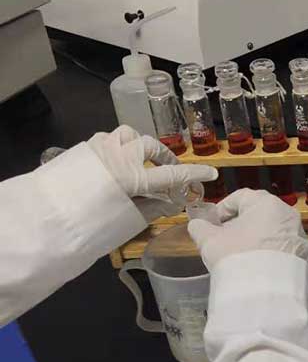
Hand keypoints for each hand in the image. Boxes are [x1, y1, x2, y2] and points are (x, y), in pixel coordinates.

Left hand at [88, 126, 217, 221]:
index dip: (194, 174)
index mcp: (132, 177)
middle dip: (164, 158)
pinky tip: (115, 161)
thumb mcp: (125, 221)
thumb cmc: (86, 226)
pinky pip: (109, 139)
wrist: (43, 220)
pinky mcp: (84, 149)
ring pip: (129, 135)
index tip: (210, 174)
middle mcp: (119, 156)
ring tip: (141, 161)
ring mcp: (100, 148)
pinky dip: (118, 146)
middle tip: (169, 172)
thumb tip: (172, 202)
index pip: (173, 174)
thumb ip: (152, 208)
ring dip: (140, 146)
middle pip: (151, 148)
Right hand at [187, 189, 307, 270]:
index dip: (223, 208)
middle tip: (224, 239)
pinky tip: (257, 263)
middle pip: (258, 212)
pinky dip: (269, 249)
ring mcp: (297, 232)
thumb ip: (200, 229)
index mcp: (265, 203)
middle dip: (239, 224)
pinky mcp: (303, 252)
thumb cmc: (237, 256)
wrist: (267, 289)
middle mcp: (286, 213)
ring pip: (271, 229)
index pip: (240, 196)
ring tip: (240, 253)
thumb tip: (196, 225)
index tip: (212, 223)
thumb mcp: (210, 241)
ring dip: (255, 237)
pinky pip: (282, 245)